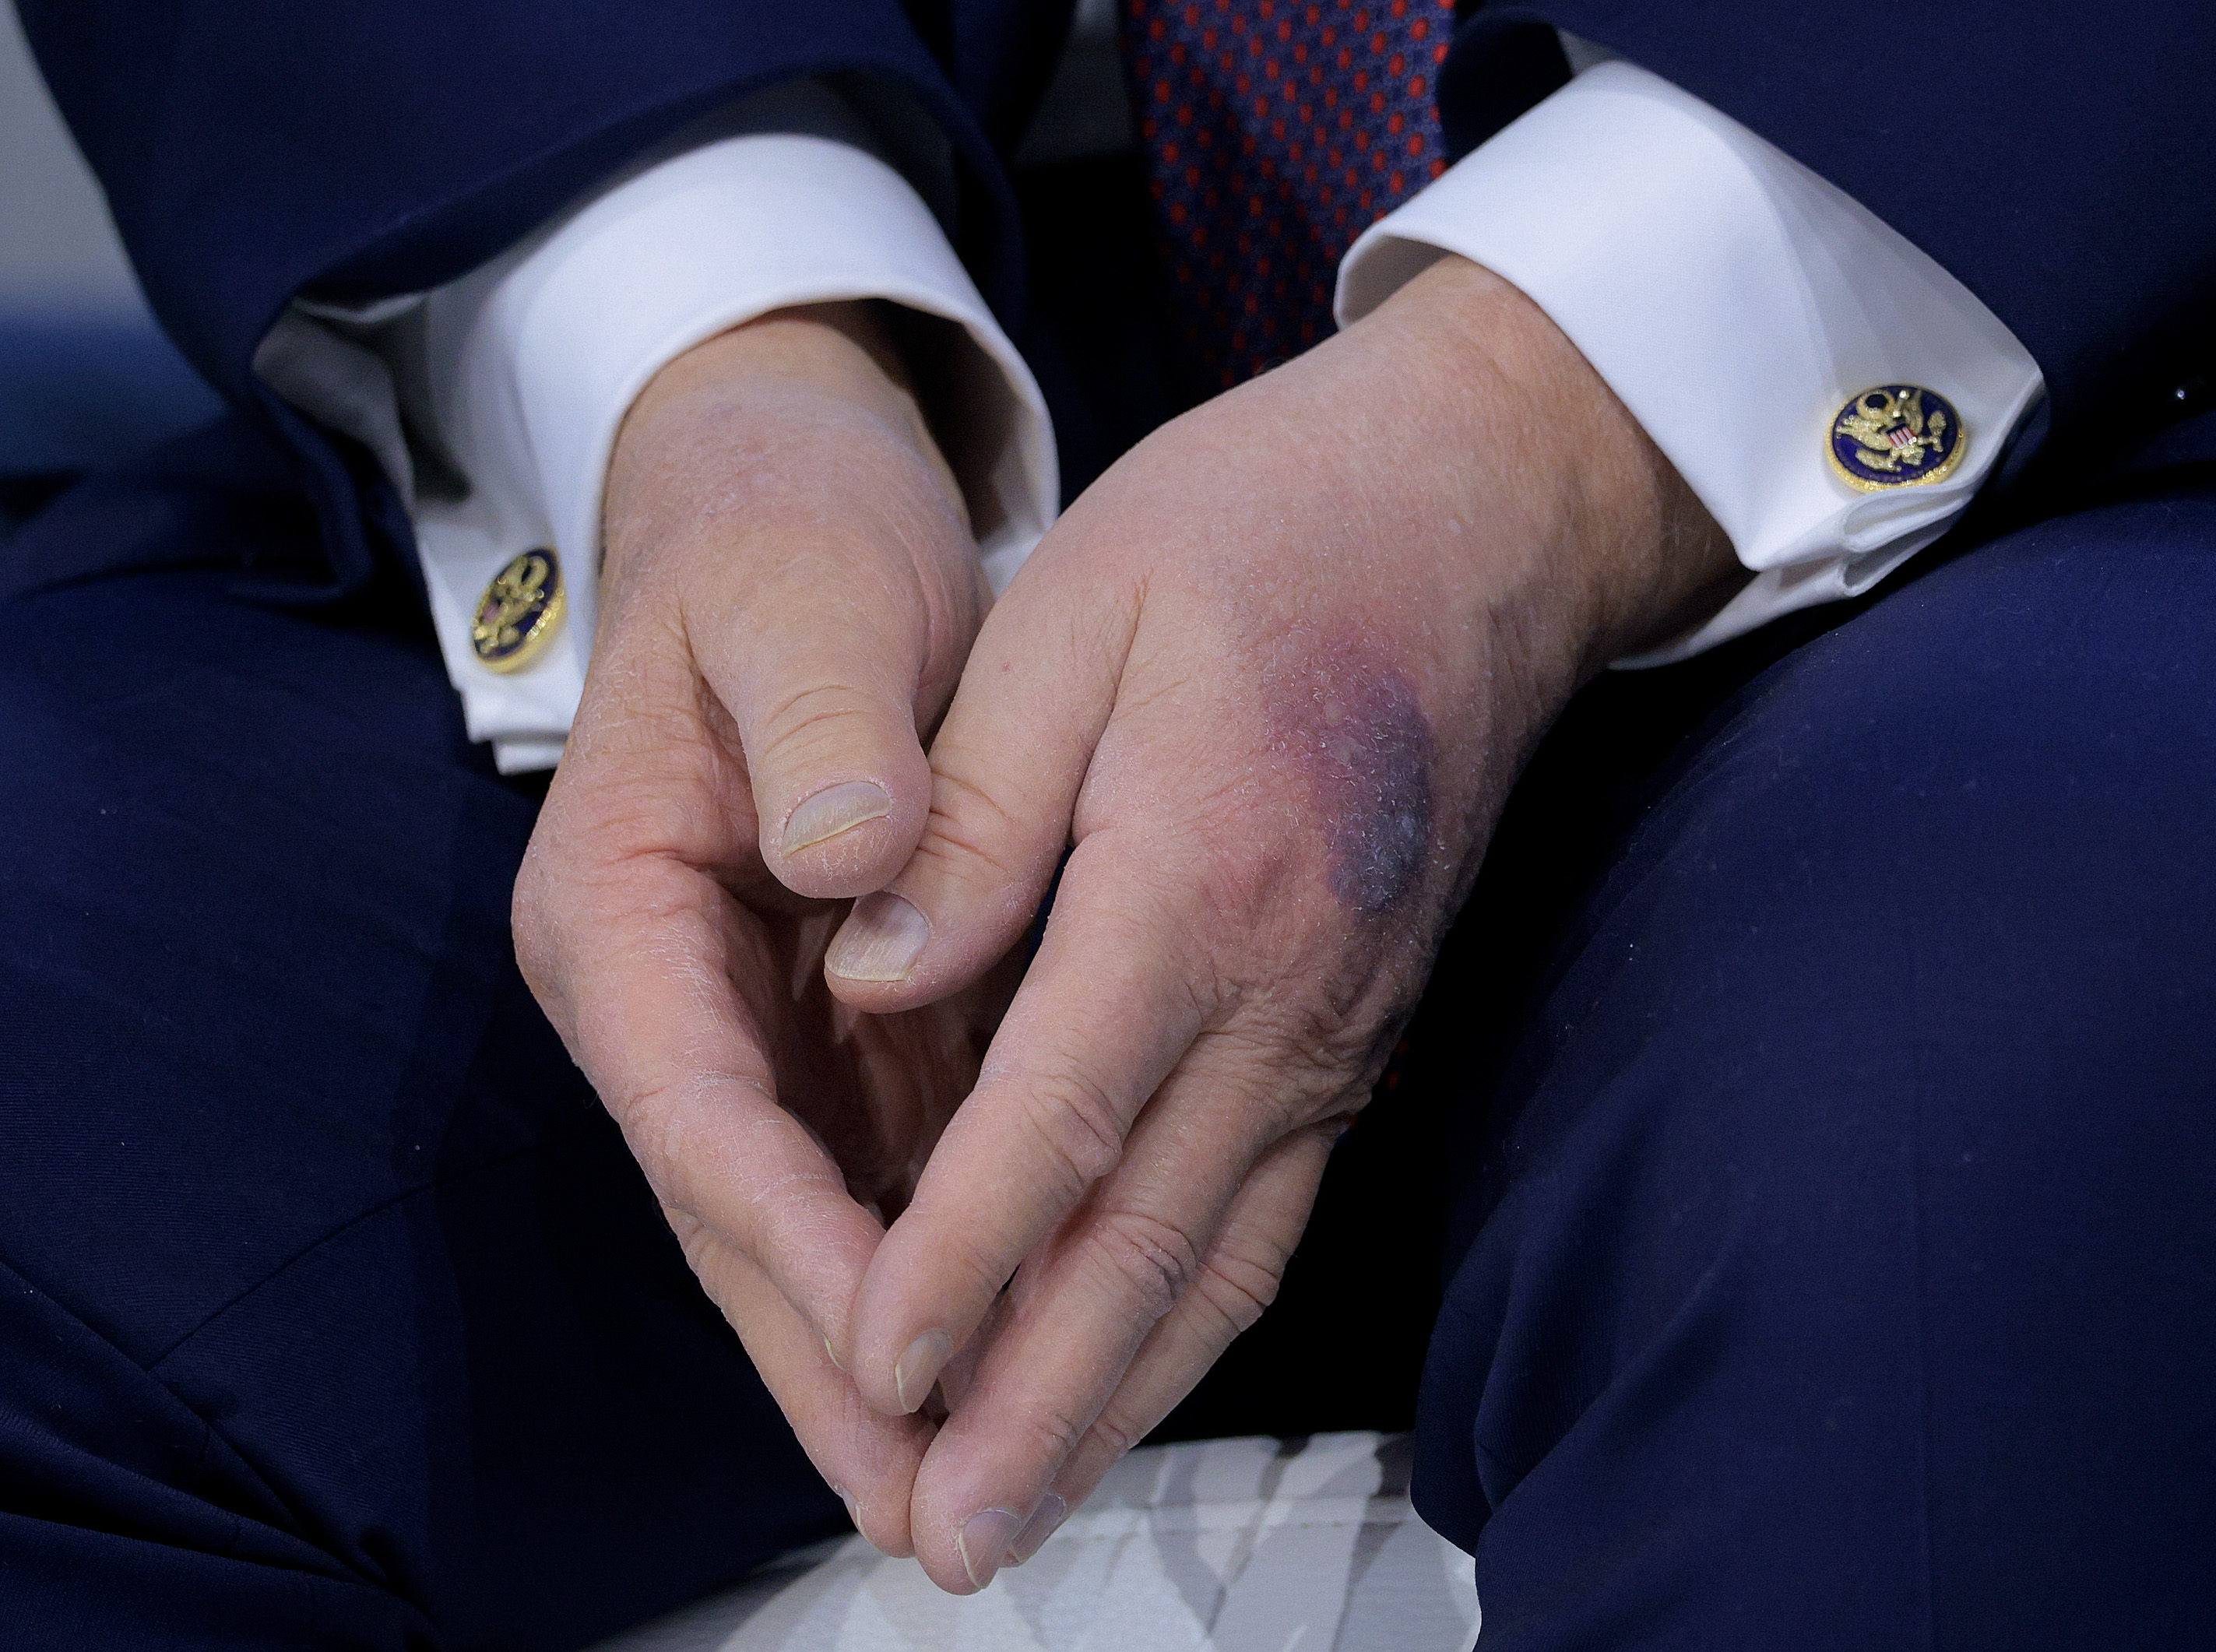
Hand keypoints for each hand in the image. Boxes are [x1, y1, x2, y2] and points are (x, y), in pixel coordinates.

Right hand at [511, 304, 1008, 1553]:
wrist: (793, 505)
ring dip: (887, 1343)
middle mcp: (671, 993)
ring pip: (813, 1214)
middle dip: (832, 1354)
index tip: (891, 1336)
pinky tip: (1014, 1337)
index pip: (698, 1110)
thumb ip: (820, 729)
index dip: (788, 1234)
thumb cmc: (783, 544)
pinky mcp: (834, 1013)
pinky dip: (937, 1255)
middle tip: (925, 1497)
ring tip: (974, 1473)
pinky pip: (880, 1162)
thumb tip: (857, 856)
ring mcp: (752, 1016)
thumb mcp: (799, 606)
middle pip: (743, 1210)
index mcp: (621, 910)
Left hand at [821, 254, 1735, 1589]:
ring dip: (1120, 1397)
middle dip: (1040, 1404)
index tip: (867, 1371)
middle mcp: (1292, 987)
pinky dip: (1193, 1316)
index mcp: (1202, 877)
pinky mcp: (1361, 1023)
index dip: (957, 1261)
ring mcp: (1344, 1020)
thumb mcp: (1081, 609)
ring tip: (1023, 1507)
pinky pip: (1275, 1204)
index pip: (1060, 1119)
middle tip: (947, 1539)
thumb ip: (979, 811)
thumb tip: (874, 978)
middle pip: (1152, 1241)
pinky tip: (1131, 1373)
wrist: (1481, 511)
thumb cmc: (1264, 532)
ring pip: (1225, 1253)